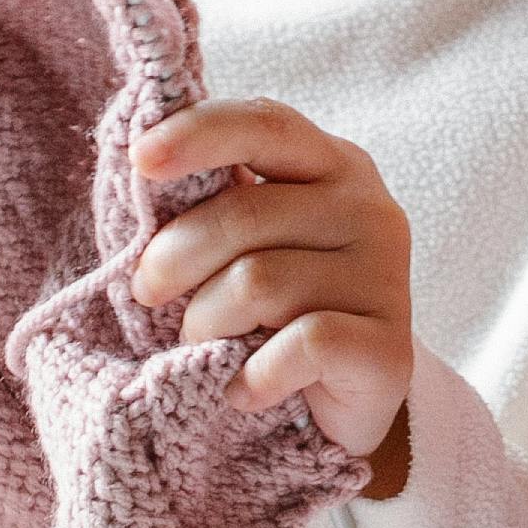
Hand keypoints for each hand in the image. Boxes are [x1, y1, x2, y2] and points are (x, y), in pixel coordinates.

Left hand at [131, 100, 416, 460]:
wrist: (344, 403)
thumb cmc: (275, 310)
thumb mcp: (244, 242)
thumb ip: (211, 199)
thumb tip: (140, 161)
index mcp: (331, 164)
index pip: (266, 124)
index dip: (199, 134)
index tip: (140, 159)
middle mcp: (368, 208)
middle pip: (244, 214)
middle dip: (173, 259)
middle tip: (149, 294)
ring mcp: (386, 277)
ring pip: (259, 283)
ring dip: (205, 323)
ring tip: (205, 345)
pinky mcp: (388, 348)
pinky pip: (300, 346)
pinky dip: (253, 375)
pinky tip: (244, 389)